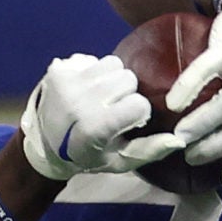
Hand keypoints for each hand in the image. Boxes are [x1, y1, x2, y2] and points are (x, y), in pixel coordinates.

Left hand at [19, 54, 168, 181]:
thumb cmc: (86, 156)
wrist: (42, 143)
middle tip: (116, 107)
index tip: (130, 122)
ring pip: (113, 64)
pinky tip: (88, 88)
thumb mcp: (118, 162)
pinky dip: (96, 71)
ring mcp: (65, 82)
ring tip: (104, 96)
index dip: (139, 113)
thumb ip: (148, 151)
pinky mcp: (57, 69)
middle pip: (128, 79)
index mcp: (94, 127)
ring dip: (114, 79)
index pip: (138, 104)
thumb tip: (179, 138)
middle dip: (128, 93)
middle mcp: (78, 101)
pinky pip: (92, 59)